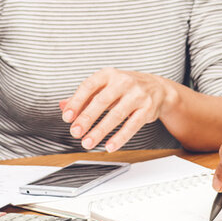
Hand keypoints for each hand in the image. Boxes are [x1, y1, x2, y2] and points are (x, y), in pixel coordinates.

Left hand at [60, 68, 176, 151]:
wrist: (158, 88)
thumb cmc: (126, 88)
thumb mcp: (105, 86)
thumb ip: (84, 96)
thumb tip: (63, 106)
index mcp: (109, 74)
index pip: (89, 86)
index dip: (76, 102)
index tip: (67, 117)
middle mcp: (123, 82)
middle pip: (102, 101)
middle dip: (87, 118)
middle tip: (75, 133)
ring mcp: (137, 95)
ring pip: (116, 115)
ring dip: (100, 131)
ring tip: (88, 142)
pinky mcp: (147, 109)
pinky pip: (132, 125)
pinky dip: (120, 137)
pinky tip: (110, 145)